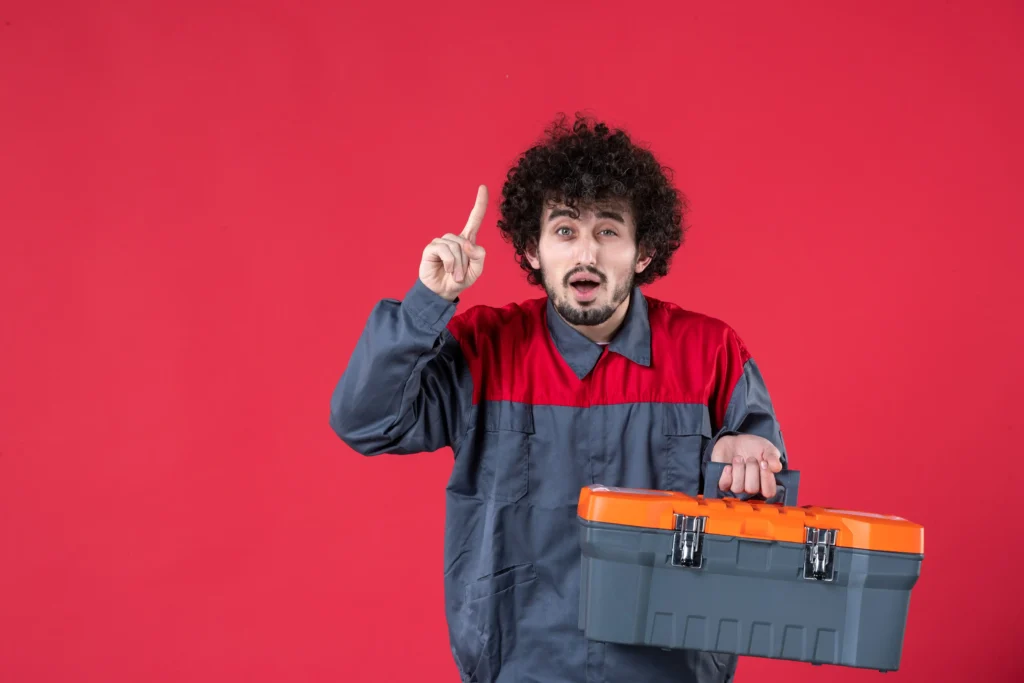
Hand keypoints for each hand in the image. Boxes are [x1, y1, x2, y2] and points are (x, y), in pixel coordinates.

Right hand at [419, 185, 487, 300]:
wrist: (442, 292)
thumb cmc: (460, 280)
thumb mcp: (477, 270)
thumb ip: (479, 256)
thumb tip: (467, 244)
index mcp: (467, 240)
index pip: (475, 219)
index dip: (480, 204)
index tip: (483, 187)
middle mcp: (454, 238)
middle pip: (467, 243)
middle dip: (467, 262)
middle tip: (462, 275)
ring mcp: (442, 242)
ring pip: (457, 247)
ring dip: (459, 265)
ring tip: (455, 275)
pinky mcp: (431, 248)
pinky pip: (445, 250)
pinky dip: (450, 262)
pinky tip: (447, 270)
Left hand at [710, 434, 783, 498]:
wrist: (736, 440)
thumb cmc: (754, 447)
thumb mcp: (767, 448)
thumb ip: (773, 457)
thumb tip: (777, 467)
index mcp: (764, 481)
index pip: (769, 492)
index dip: (767, 479)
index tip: (764, 463)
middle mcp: (751, 486)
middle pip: (752, 489)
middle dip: (751, 470)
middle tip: (750, 458)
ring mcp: (737, 485)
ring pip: (738, 488)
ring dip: (738, 470)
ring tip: (739, 458)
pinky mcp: (724, 481)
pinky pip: (724, 485)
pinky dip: (727, 476)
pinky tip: (728, 466)